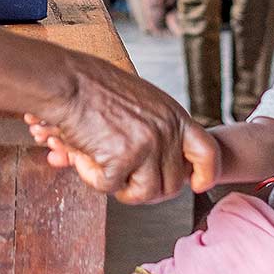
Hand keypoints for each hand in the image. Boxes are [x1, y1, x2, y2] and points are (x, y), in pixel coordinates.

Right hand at [27, 62, 216, 202]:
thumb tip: (155, 168)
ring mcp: (146, 146)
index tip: (197, 185)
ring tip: (97, 165)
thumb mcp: (138, 98)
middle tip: (121, 179)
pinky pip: (108, 186)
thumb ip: (153, 127)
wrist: (65, 80)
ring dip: (118, 186)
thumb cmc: (91, 84)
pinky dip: (90, 175)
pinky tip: (79, 152)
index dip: (206, 174)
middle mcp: (165, 131)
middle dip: (145, 188)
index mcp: (173, 114)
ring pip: (143, 193)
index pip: (207, 152)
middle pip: (171, 184)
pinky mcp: (121, 158)